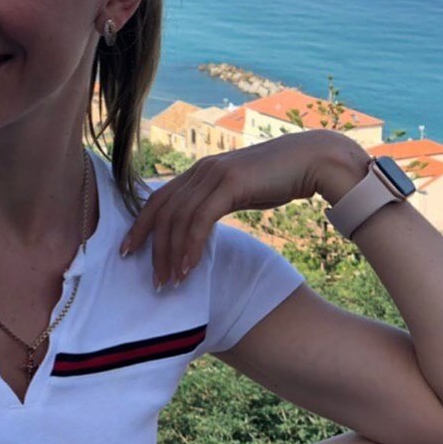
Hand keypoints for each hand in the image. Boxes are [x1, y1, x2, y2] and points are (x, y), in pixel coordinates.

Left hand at [121, 130, 368, 287]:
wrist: (314, 161)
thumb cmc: (280, 179)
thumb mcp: (240, 191)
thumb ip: (217, 202)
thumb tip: (200, 228)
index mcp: (199, 171)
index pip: (158, 199)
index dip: (140, 226)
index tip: (128, 251)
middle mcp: (201, 169)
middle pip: (162, 211)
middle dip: (151, 246)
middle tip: (151, 279)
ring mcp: (214, 174)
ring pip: (178, 219)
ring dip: (171, 254)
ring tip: (170, 282)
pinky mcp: (230, 183)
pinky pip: (201, 220)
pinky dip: (192, 247)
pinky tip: (190, 268)